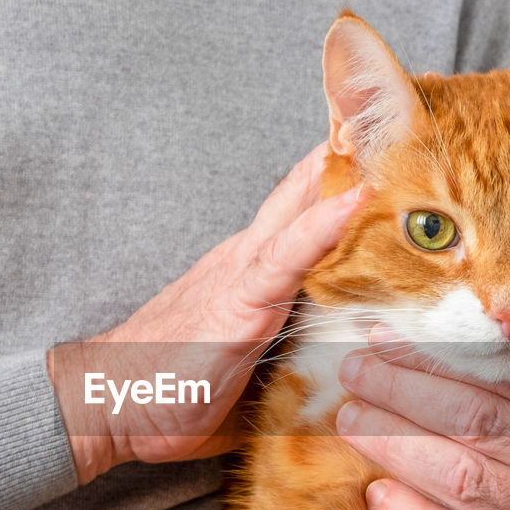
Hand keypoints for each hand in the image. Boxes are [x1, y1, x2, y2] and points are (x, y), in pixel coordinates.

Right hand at [49, 143, 363, 484]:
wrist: (104, 404)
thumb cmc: (172, 392)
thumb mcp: (244, 369)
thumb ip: (289, 357)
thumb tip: (340, 369)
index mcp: (252, 271)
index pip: (304, 212)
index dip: (344, 176)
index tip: (389, 142)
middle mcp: (249, 260)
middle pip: (306, 191)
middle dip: (352, 150)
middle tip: (405, 105)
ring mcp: (242, 276)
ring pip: (302, 208)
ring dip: (346, 171)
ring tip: (396, 131)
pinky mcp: (237, 305)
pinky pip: (286, 258)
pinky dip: (321, 225)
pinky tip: (354, 199)